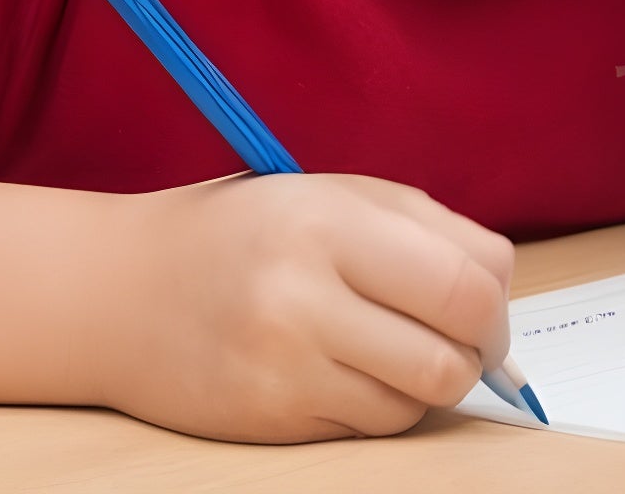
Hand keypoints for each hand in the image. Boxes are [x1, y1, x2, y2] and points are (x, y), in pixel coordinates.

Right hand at [96, 173, 513, 441]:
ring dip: (421, 383)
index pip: (468, 285)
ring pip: (416, 404)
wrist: (120, 292)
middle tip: (456, 341)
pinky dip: (375, 406)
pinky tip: (337, 370)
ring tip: (383, 347)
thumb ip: (432, 233)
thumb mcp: (333, 196)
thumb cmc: (245, 233)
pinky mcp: (268, 420)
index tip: (486, 312)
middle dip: (475, 356)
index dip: (497, 310)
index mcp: (328, 223)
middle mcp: (302, 298)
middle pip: (451, 359)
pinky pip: (368, 429)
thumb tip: (504, 301)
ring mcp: (282, 367)